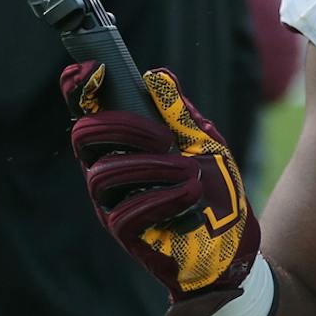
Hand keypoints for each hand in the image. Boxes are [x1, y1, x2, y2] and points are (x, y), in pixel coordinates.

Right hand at [62, 64, 260, 315]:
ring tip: (188, 171)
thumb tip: (156, 75)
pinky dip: (162, 197)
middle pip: (84, 137)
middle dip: (119, 125)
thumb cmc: (218, 193)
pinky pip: (125, 211)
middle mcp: (111, 173)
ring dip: (151, 166)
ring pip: (103, 173)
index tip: (90, 68)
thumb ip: (180, 112)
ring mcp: (113, 205)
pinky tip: (190, 196)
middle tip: (161, 134)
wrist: (234, 246)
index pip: (90, 113)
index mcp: (126, 147)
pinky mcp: (125, 235)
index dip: (81, 90)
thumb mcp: (205, 143)